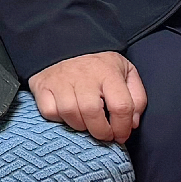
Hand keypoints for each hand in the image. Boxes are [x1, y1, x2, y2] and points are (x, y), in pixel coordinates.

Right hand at [28, 51, 147, 144]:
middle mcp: (83, 75)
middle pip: (92, 112)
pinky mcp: (43, 86)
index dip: (123, 127)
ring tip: (86, 124)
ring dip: (80, 126)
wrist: (66, 46)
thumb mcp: (126, 73)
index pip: (121, 106)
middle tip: (104, 135)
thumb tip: (133, 123)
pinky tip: (67, 115)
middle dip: (101, 131)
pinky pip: (50, 112)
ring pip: (70, 113)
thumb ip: (137, 98)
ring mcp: (61, 80)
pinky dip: (59, 119)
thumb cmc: (100, 67)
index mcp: (108, 71)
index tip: (121, 136)